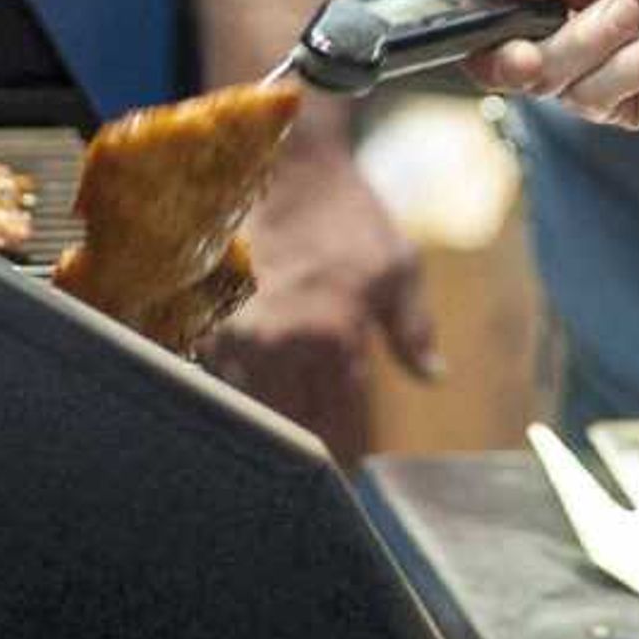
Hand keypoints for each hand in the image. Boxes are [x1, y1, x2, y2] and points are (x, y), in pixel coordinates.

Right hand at [200, 138, 435, 461]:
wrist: (285, 165)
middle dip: (302, 444)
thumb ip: (415, 331)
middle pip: (286, 428)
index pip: (336, 425)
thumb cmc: (346, 216)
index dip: (342, 453)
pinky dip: (231, 389)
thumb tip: (435, 377)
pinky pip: (214, 377)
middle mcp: (279, 346)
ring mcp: (234, 335)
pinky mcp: (203, 319)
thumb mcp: (397, 267)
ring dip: (265, 420)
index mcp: (333, 340)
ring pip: (245, 408)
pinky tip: (246, 387)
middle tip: (314, 455)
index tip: (349, 473)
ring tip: (279, 424)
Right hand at [382, 0, 638, 127]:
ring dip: (588, 46)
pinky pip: (590, 99)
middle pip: (477, 44)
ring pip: (536, 78)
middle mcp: (537, 12)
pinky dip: (628, 69)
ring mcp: (568, 60)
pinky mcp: (606, 99)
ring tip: (635, 12)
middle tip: (541, 34)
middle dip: (504, 46)